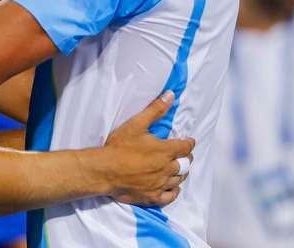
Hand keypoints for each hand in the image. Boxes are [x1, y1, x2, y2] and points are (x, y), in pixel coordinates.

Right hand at [101, 91, 194, 205]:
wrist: (105, 170)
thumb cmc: (119, 146)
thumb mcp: (136, 123)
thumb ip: (155, 110)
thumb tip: (171, 95)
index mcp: (165, 150)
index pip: (185, 147)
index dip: (188, 143)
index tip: (188, 141)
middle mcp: (166, 169)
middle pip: (185, 164)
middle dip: (186, 158)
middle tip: (183, 155)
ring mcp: (160, 184)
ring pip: (178, 180)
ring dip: (181, 173)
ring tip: (179, 169)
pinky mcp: (152, 197)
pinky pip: (170, 196)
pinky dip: (174, 191)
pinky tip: (173, 188)